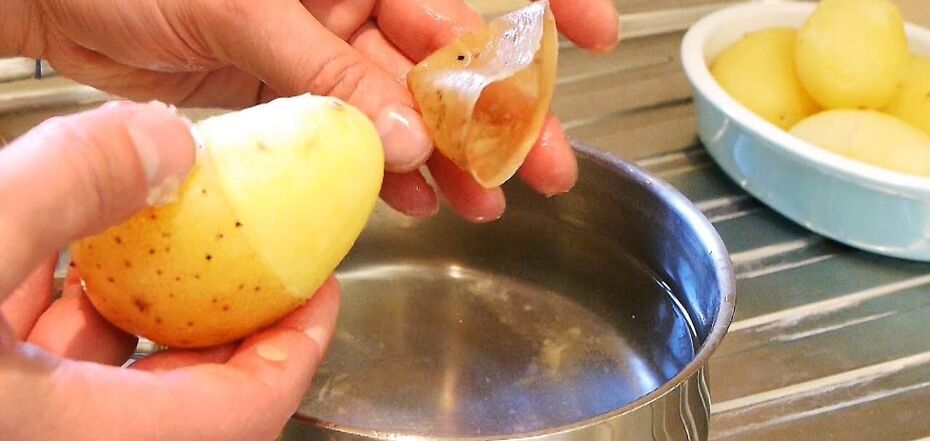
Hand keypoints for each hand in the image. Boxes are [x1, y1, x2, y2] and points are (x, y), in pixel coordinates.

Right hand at [0, 102, 339, 440]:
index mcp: (83, 435)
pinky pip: (46, 377)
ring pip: (110, 389)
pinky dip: (57, 321)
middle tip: (244, 261)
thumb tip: (165, 146)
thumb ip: (69, 188)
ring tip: (141, 243)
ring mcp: (26, 432)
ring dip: (133, 313)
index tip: (320, 291)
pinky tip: (44, 263)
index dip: (298, 347)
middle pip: (187, 402)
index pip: (245, 412)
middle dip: (220, 323)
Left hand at [2, 0, 618, 222]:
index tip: (594, 34)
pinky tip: (417, 201)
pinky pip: (354, 139)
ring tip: (487, 202)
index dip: (536, 12)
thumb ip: (333, 77)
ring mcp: (322, 53)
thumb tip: (406, 140)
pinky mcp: (292, 96)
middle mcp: (346, 3)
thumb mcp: (249, 10)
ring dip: (448, 161)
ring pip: (404, 112)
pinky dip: (384, 173)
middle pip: (446, 64)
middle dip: (500, 118)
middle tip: (546, 163)